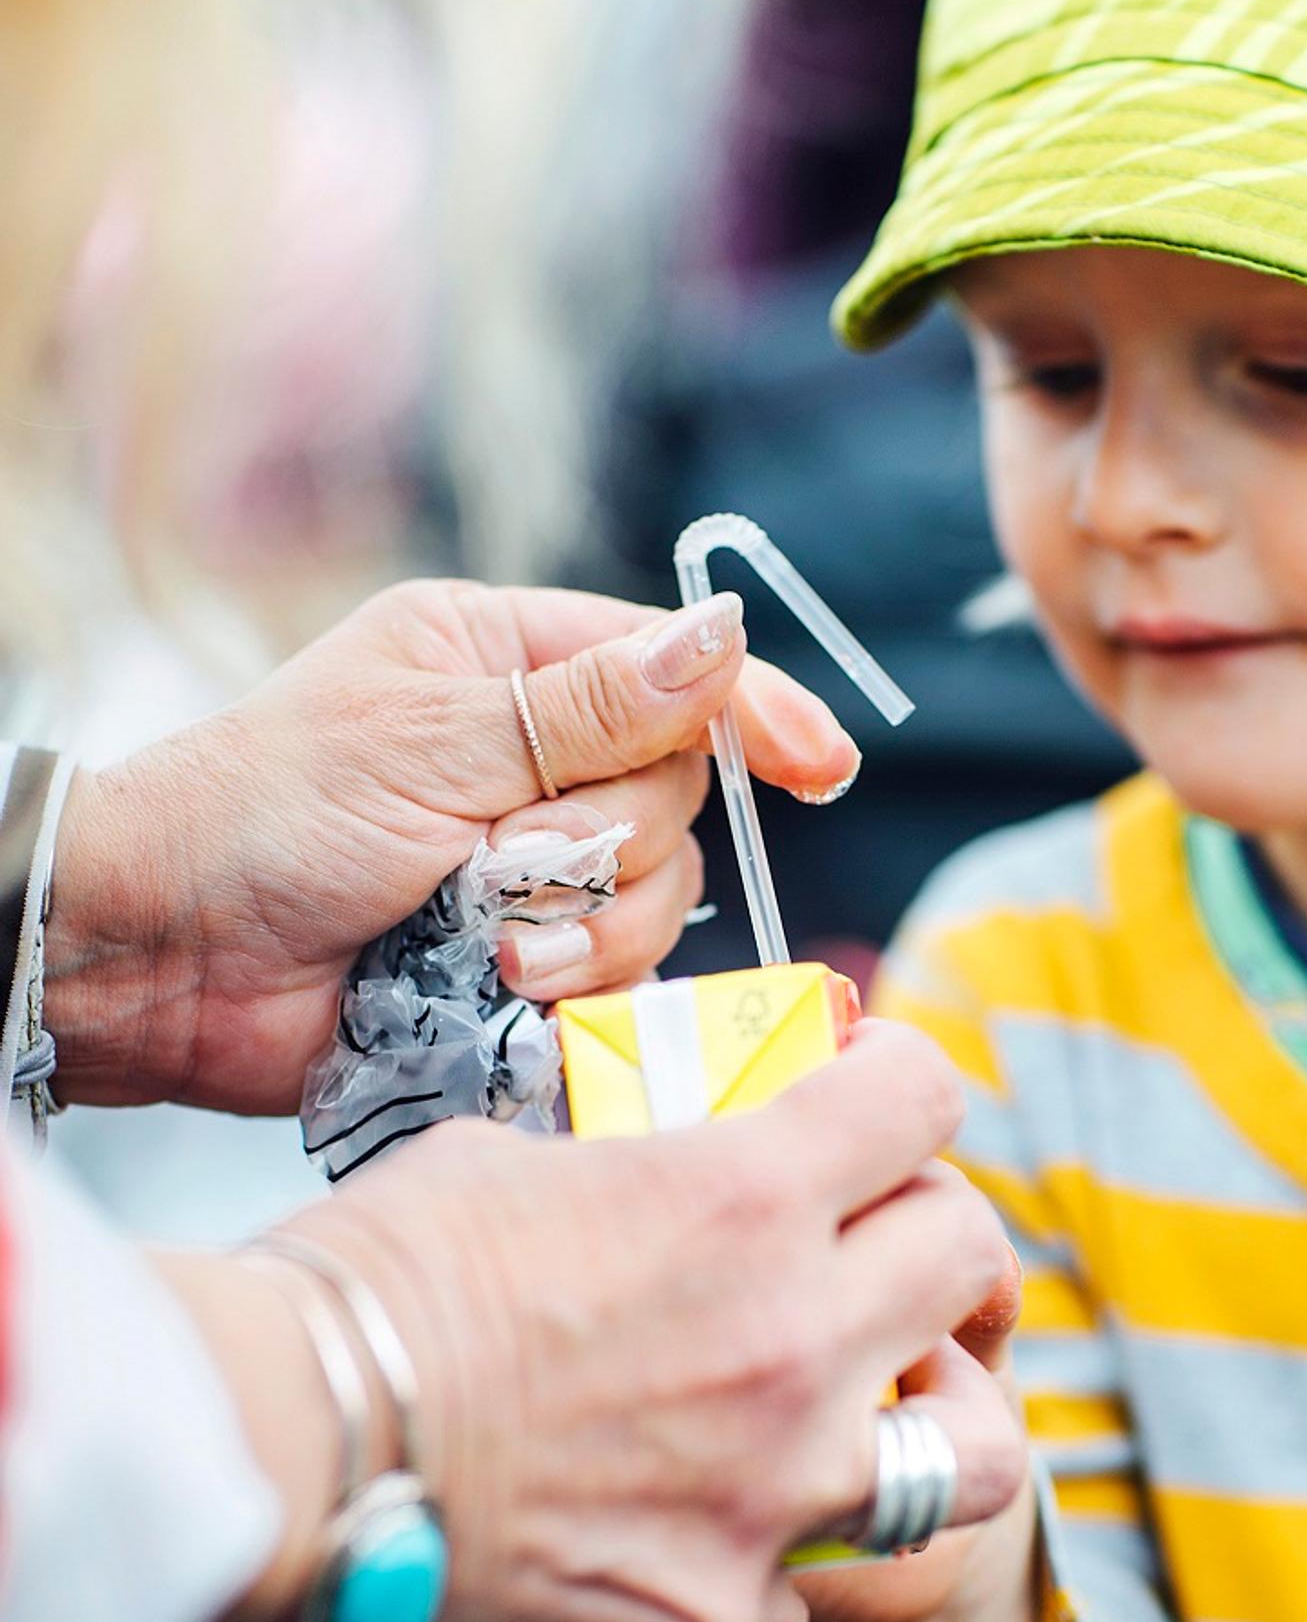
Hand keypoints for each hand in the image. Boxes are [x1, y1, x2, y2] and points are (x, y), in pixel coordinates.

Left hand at [47, 579, 859, 1112]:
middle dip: (605, 841)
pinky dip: (570, 986)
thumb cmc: (270, 814)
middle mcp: (536, 759)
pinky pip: (615, 976)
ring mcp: (532, 867)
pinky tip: (500, 987)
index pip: (673, 670)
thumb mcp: (432, 737)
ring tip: (486, 941)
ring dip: (584, 925)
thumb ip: (590, 705)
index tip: (821, 765)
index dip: (755, 712)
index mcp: (509, 664)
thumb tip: (730, 634)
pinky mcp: (525, 964)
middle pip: (678, 797)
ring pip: (658, 896)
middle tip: (500, 861)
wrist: (171, 960)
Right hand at [191, 1023, 1028, 1621]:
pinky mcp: (726, 1610)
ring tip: (884, 1403)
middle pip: (972, 1256)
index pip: (923, 1099)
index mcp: (743, 1198)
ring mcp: (778, 1489)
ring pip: (977, 1456)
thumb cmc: (372, 1282)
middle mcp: (795, 1339)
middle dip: (935, 1230)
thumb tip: (667, 1152)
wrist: (286, 1448)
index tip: (878, 1095)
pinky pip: (821, 1586)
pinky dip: (788, 1554)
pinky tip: (722, 1522)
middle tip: (883, 1242)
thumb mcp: (512, 1158)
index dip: (906, 1082)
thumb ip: (638, 1157)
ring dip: (941, 1414)